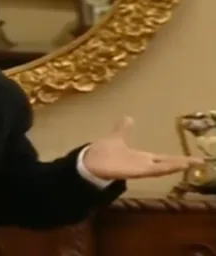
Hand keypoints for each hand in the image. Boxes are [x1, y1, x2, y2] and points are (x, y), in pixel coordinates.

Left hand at [83, 117, 203, 179]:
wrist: (89, 162)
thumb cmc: (103, 152)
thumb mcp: (117, 138)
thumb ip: (123, 129)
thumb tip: (128, 117)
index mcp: (141, 157)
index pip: (164, 158)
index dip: (178, 158)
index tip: (194, 158)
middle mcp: (143, 164)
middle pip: (167, 163)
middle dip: (182, 163)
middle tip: (200, 162)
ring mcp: (139, 168)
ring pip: (162, 167)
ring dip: (176, 165)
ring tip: (191, 163)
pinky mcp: (134, 171)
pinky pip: (152, 170)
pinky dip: (164, 168)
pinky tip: (175, 166)